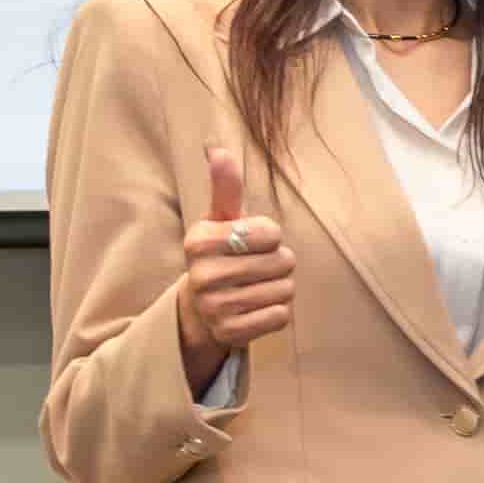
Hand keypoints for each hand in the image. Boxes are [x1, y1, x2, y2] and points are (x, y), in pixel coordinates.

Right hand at [172, 142, 297, 379]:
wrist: (201, 308)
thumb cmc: (220, 254)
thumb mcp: (220, 220)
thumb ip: (224, 187)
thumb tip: (217, 149)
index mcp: (198, 241)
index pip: (270, 231)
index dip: (271, 236)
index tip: (251, 241)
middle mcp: (201, 275)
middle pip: (283, 261)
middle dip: (279, 262)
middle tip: (257, 267)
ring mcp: (215, 307)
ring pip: (285, 289)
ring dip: (280, 287)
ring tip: (257, 286)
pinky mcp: (230, 333)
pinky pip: (281, 316)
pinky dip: (277, 312)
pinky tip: (257, 307)